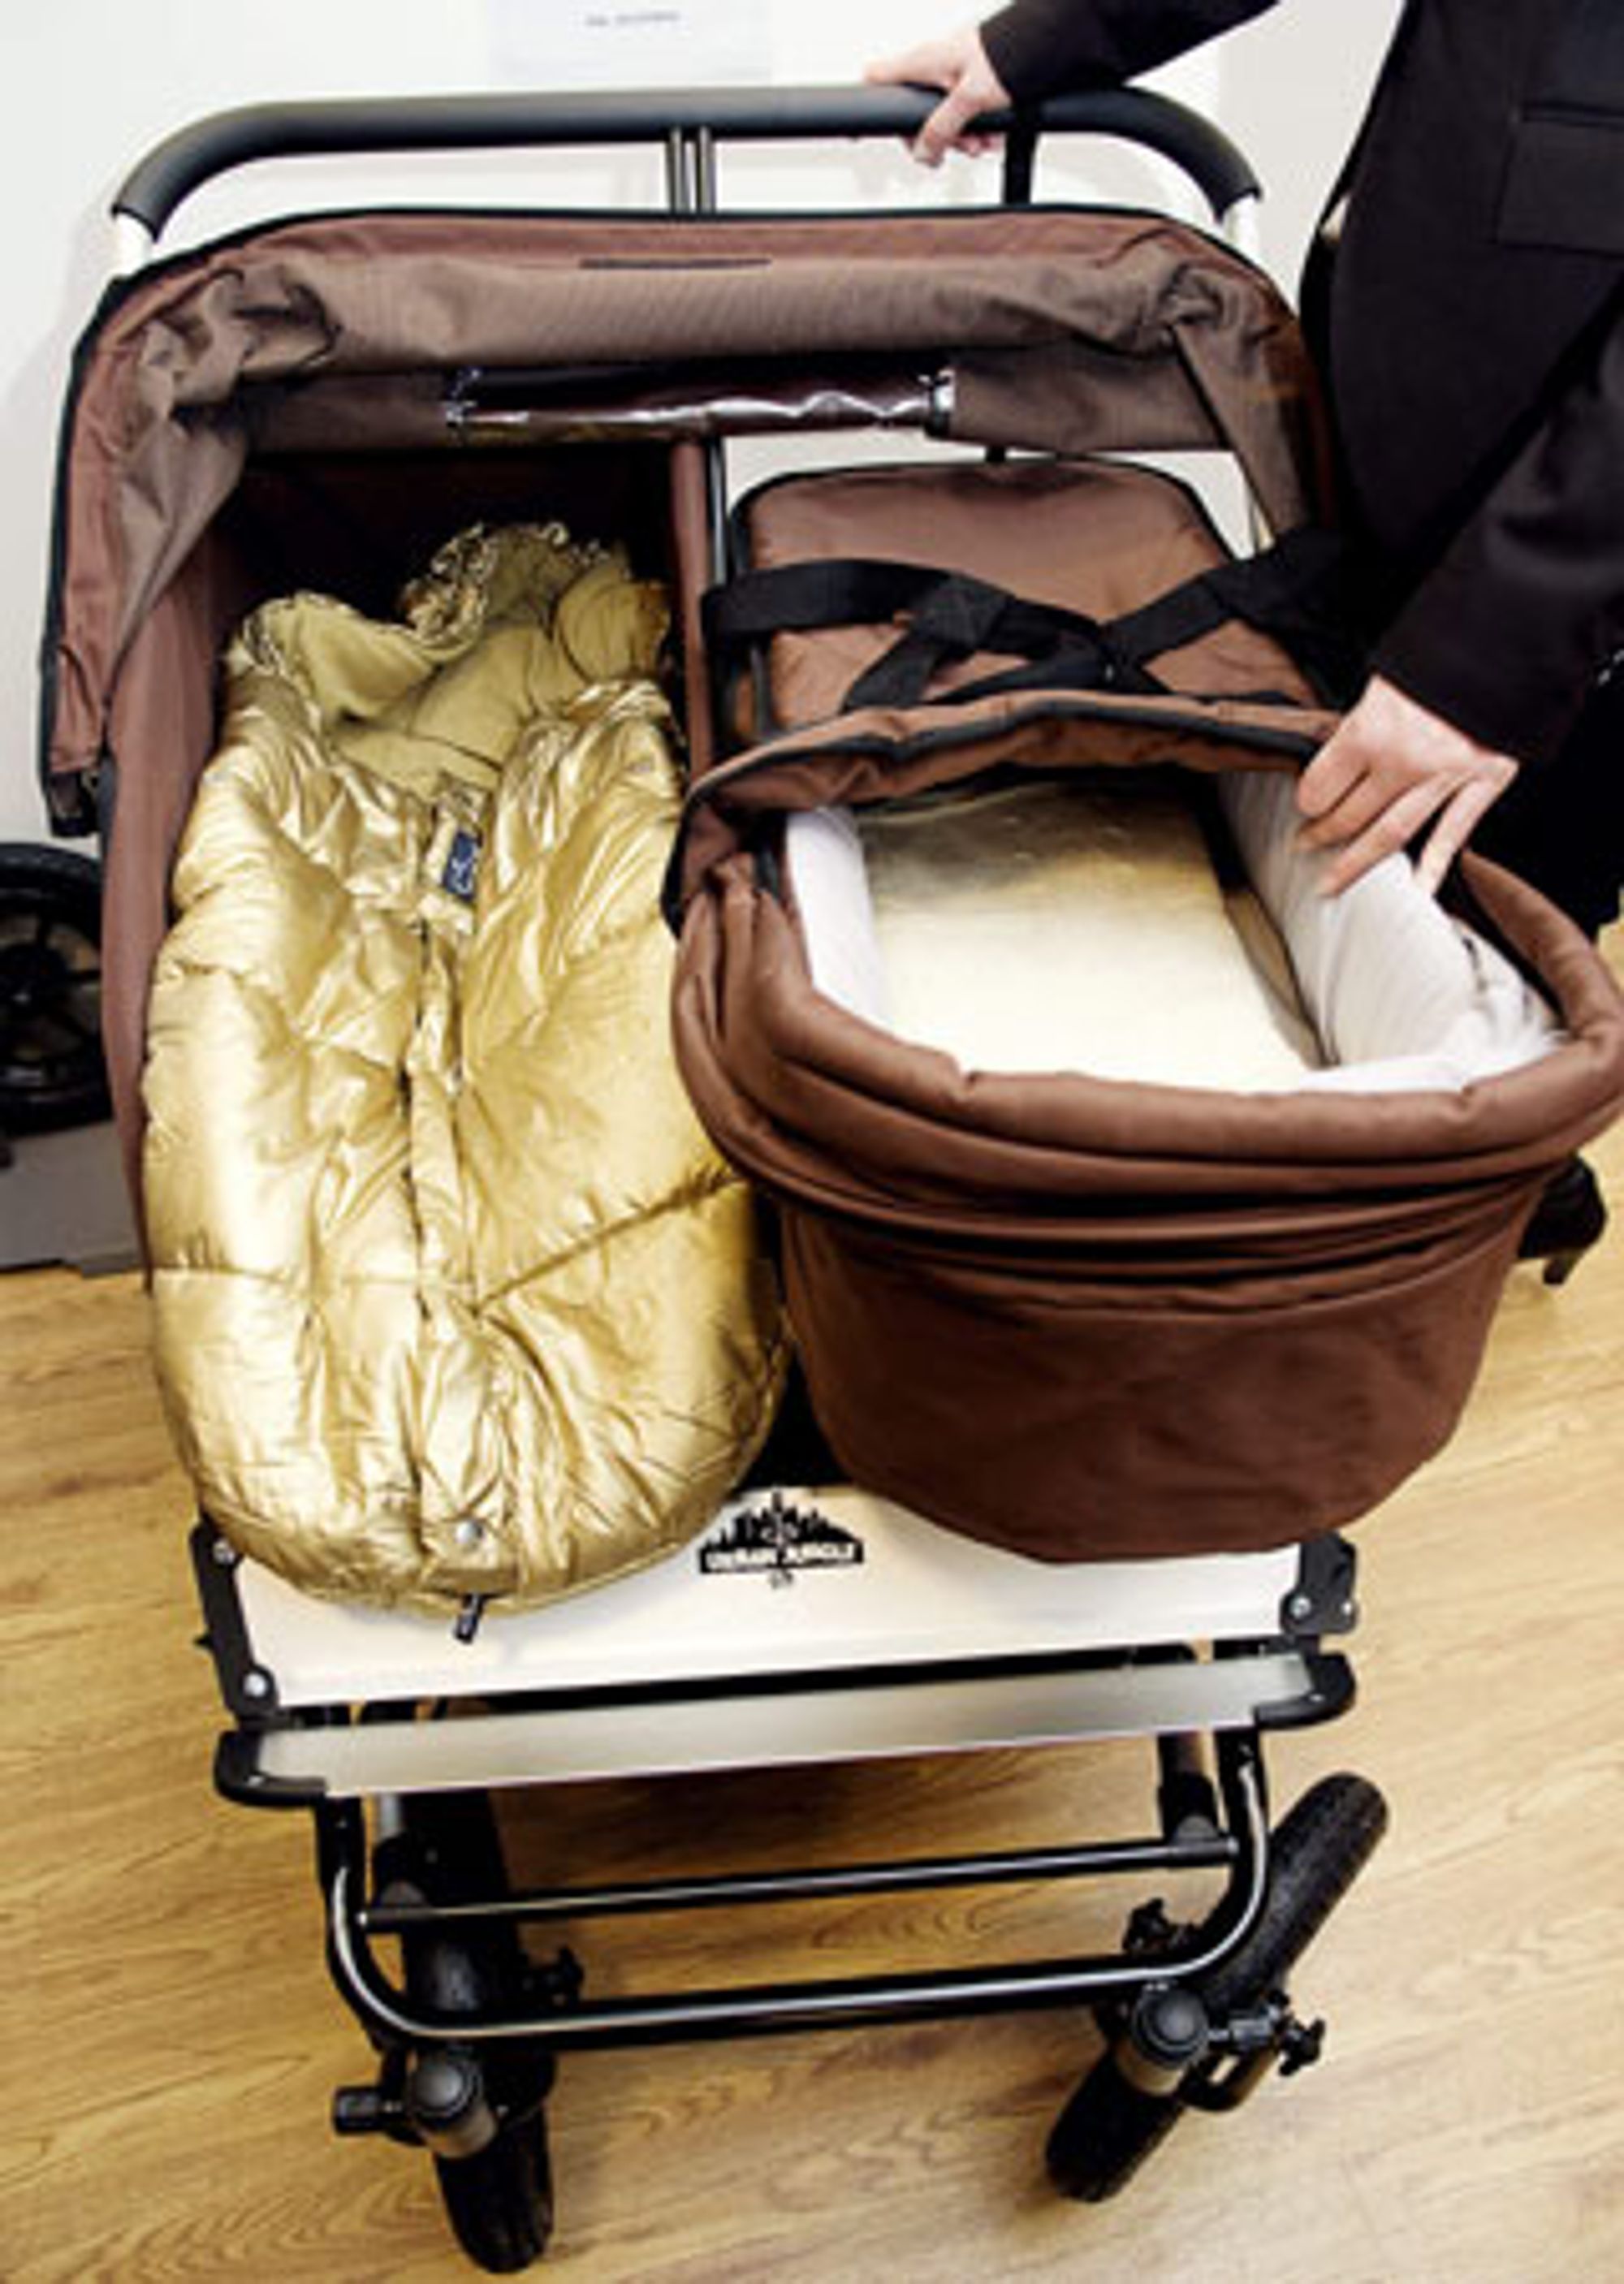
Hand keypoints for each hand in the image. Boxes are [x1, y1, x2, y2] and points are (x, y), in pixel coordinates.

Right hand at [864, 29, 1011, 165]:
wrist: (1042, 43)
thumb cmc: (1006, 55)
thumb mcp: (970, 100)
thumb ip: (942, 130)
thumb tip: (923, 153)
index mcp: (923, 61)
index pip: (876, 78)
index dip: (866, 104)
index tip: (861, 131)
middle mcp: (933, 65)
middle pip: (915, 113)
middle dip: (937, 138)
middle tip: (957, 148)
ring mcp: (950, 73)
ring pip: (943, 117)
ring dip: (963, 138)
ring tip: (983, 144)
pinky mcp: (970, 80)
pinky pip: (964, 112)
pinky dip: (978, 128)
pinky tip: (992, 135)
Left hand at [1296, 674, 1519, 896]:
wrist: (1507, 643)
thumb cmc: (1440, 660)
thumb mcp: (1383, 683)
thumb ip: (1360, 728)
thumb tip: (1336, 764)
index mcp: (1371, 731)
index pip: (1320, 786)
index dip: (1307, 800)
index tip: (1305, 806)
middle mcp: (1404, 760)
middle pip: (1349, 816)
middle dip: (1323, 834)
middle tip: (1306, 844)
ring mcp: (1444, 776)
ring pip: (1390, 835)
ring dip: (1356, 863)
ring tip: (1332, 881)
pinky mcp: (1482, 782)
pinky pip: (1452, 836)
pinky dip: (1432, 868)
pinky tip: (1416, 892)